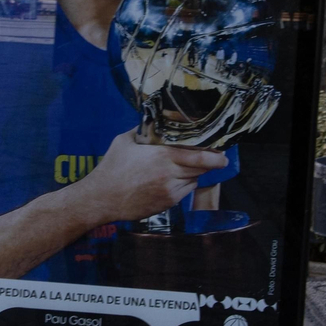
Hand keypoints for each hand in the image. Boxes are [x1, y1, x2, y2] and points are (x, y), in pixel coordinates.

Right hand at [78, 129, 229, 224]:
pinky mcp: (167, 204)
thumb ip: (144, 131)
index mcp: (163, 157)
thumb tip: (156, 121)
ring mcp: (171, 192)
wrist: (102, 198)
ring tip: (183, 167)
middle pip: (202, 169)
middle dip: (211, 163)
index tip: (223, 152)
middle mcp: (171, 175)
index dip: (216, 156)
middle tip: (215, 157)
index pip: (200, 157)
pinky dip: (183, 185)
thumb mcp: (125, 141)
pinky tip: (171, 180)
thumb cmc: (112, 168)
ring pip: (194, 180)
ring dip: (194, 173)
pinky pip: (184, 192)